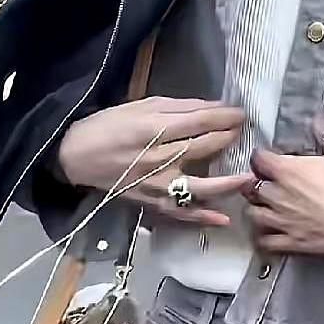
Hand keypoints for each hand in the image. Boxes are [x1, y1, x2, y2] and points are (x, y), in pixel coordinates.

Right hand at [56, 97, 252, 227]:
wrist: (76, 156)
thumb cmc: (108, 126)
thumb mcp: (141, 106)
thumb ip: (179, 107)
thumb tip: (214, 107)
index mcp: (153, 129)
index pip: (200, 122)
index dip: (225, 118)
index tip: (241, 114)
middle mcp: (158, 158)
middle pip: (203, 149)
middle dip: (228, 138)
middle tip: (243, 133)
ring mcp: (156, 184)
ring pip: (199, 186)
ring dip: (226, 183)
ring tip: (247, 177)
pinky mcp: (151, 202)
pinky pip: (181, 212)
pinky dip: (202, 217)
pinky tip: (223, 218)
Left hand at [244, 127, 323, 261]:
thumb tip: (318, 119)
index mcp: (288, 171)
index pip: (259, 158)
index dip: (261, 156)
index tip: (266, 157)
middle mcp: (278, 195)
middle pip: (251, 187)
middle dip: (255, 182)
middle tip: (263, 180)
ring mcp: (283, 220)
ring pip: (253, 213)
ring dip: (257, 207)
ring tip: (264, 205)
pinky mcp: (292, 241)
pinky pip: (266, 241)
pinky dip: (265, 236)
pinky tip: (271, 231)